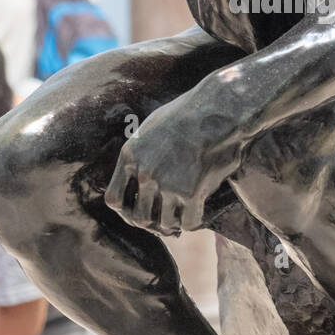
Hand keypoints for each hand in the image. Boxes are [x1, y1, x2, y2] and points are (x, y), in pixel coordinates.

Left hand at [105, 95, 243, 233]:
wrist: (220, 110)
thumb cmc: (192, 112)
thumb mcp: (153, 126)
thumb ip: (141, 151)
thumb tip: (136, 169)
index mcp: (131, 155)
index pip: (114, 199)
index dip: (126, 211)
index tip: (140, 209)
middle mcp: (144, 173)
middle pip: (138, 218)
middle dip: (151, 223)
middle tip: (164, 220)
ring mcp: (167, 184)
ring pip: (163, 224)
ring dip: (174, 224)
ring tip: (183, 215)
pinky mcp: (191, 193)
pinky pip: (188, 223)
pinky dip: (194, 221)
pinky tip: (200, 211)